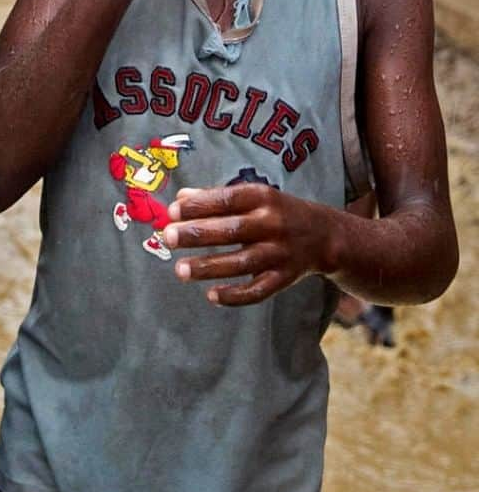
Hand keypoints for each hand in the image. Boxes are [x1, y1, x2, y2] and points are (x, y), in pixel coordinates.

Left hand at [164, 184, 331, 306]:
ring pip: (242, 263)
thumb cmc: (274, 210)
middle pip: (231, 231)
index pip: (226, 200)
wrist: (324, 234)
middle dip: (198, 234)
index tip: (171, 211)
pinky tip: (212, 295)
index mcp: (262, 197)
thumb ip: (215, 197)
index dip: (198, 206)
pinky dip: (236, 295)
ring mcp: (280, 253)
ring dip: (209, 267)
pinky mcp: (285, 277)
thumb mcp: (251, 196)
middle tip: (168, 237)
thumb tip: (180, 199)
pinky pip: (259, 290)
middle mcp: (272, 223)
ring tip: (180, 269)